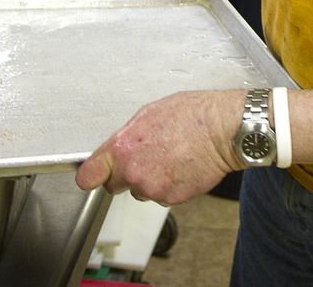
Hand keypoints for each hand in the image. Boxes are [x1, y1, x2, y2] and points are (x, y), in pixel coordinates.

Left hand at [75, 89, 244, 204]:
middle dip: (126, 176)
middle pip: (116, 185)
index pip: (89, 176)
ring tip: (171, 157)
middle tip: (146, 159)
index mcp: (122, 148)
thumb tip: (118, 149)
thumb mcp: (149, 113)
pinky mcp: (172, 198)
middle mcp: (133, 172)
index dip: (92, 176)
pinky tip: (181, 166)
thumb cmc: (192, 115)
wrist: (222, 130)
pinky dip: (170, 185)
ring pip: (142, 191)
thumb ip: (127, 136)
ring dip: (151, 180)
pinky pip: (163, 196)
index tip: (92, 176)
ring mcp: (153, 188)